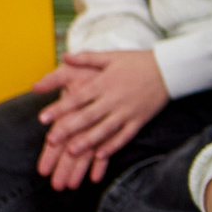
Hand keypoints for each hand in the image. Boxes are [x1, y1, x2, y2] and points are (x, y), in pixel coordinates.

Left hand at [34, 50, 169, 188]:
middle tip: (51, 140)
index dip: (59, 108)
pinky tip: (100, 156)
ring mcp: (128, 111)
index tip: (43, 118)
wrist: (169, 69)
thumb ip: (86, 58)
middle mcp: (114, 98)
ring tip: (72, 151)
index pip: (78, 97)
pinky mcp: (139, 120)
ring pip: (105, 129)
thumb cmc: (137, 62)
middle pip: (88, 116)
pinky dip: (112, 146)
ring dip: (88, 141)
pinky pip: (124, 136)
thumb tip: (63, 57)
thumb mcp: (111, 56)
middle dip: (69, 128)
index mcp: (104, 82)